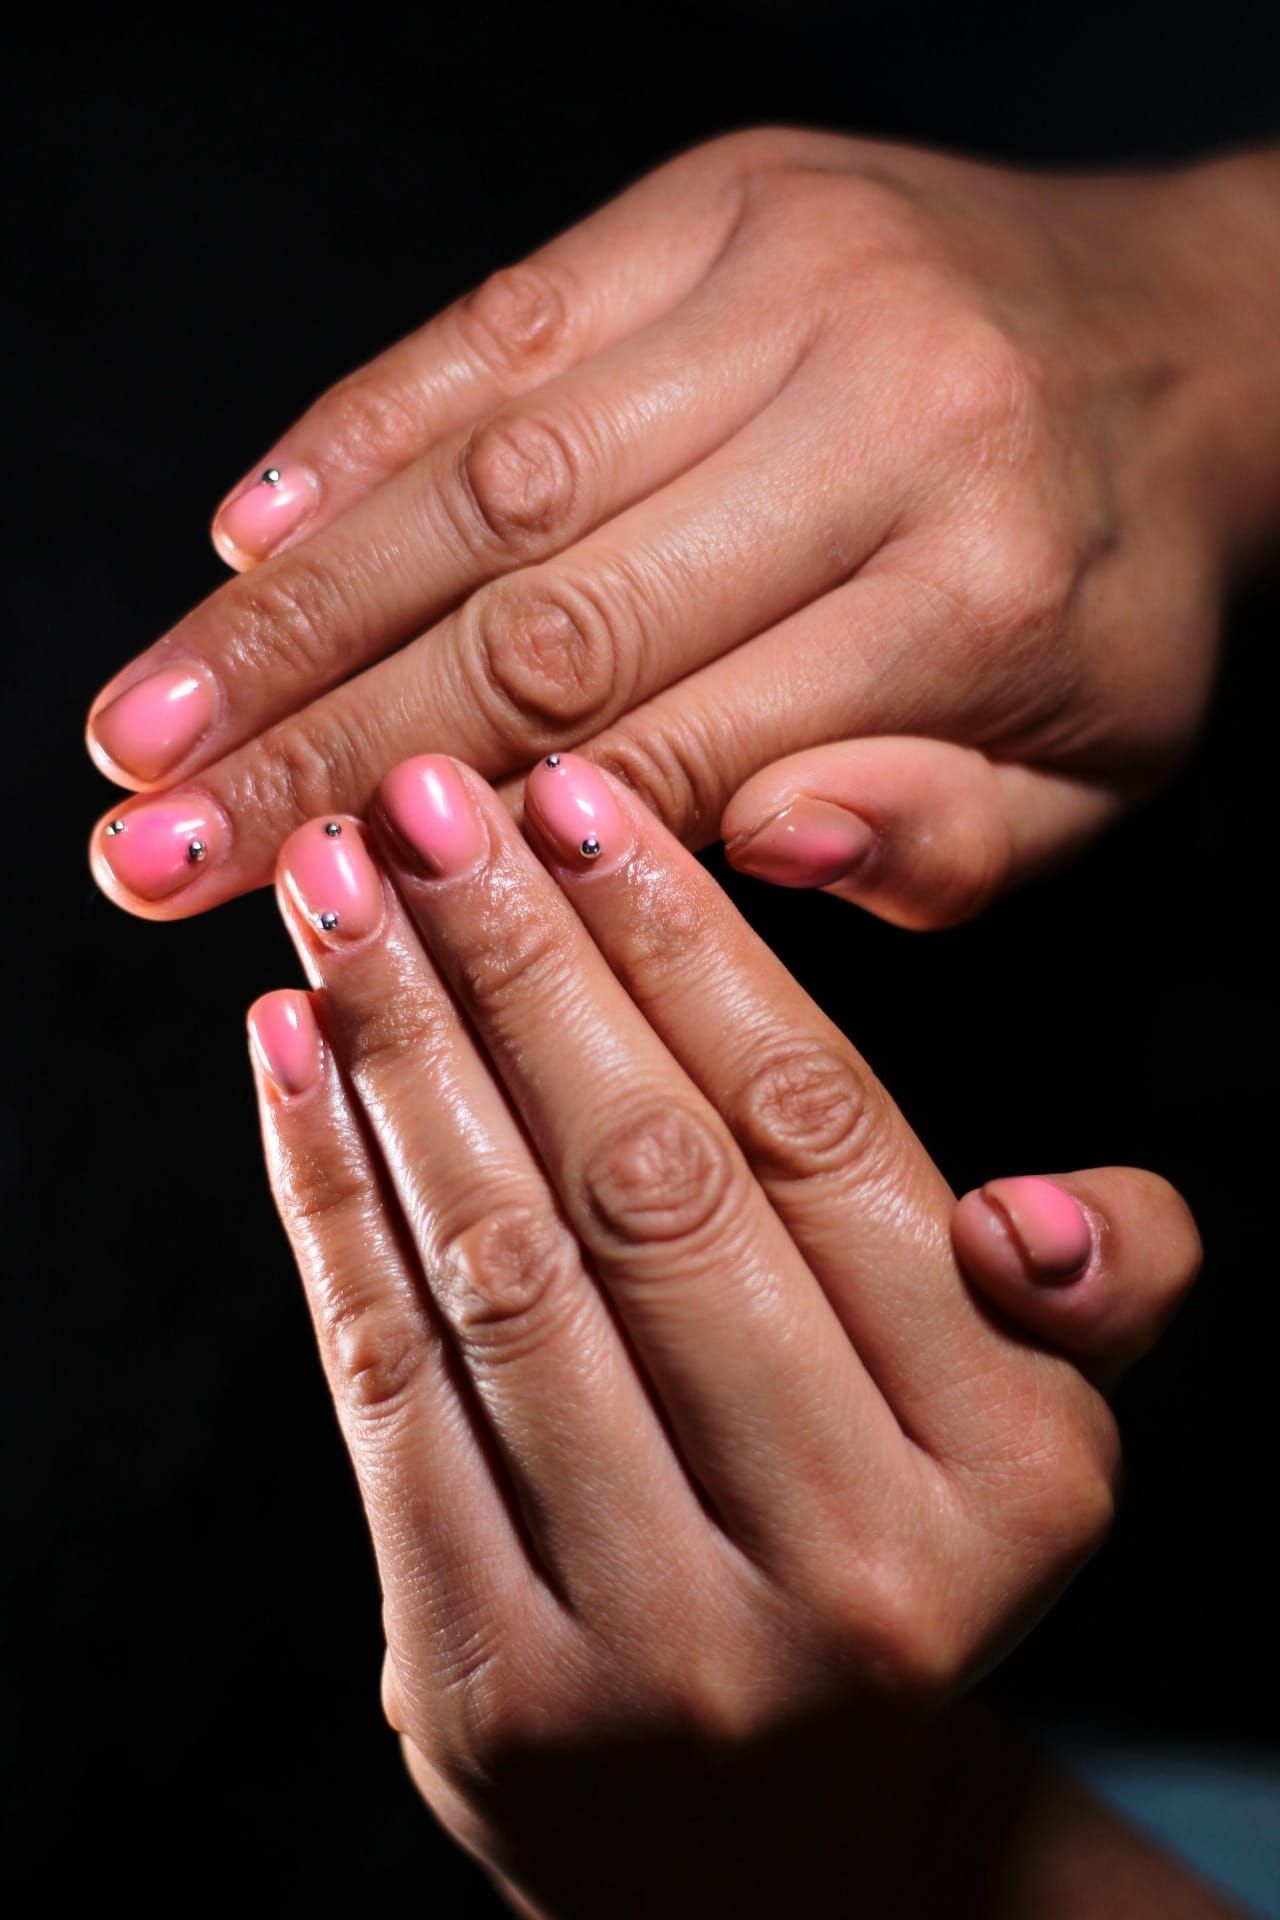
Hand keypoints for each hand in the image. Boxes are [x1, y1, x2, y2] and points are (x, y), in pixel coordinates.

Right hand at [88, 134, 1279, 925]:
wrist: (1196, 332)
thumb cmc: (1117, 596)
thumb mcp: (1090, 778)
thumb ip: (933, 840)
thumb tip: (738, 844)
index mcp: (969, 599)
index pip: (661, 756)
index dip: (455, 848)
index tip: (289, 912)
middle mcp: (871, 421)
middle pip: (532, 621)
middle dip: (313, 749)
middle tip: (140, 849)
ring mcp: (786, 283)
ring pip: (482, 474)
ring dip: (288, 612)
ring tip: (141, 726)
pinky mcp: (717, 198)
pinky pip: (495, 324)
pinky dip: (352, 436)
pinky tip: (236, 538)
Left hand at [248, 750, 1197, 1915]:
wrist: (761, 1847)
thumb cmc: (888, 1559)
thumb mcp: (1042, 1434)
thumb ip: (1097, 1289)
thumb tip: (1029, 1213)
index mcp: (1012, 1468)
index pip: (825, 1140)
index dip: (688, 948)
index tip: (579, 802)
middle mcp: (850, 1566)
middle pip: (653, 1185)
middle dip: (524, 962)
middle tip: (430, 801)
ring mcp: (657, 1645)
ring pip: (507, 1268)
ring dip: (406, 1048)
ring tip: (339, 892)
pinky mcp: (486, 1684)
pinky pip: (388, 1384)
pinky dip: (328, 1195)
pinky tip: (289, 1050)